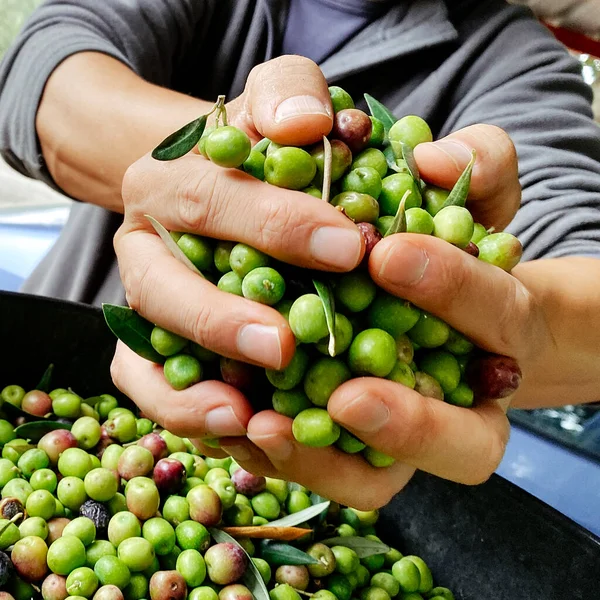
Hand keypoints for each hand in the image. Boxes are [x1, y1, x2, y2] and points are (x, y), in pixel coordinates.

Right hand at [111, 55, 363, 441]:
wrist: (223, 183)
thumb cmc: (261, 151)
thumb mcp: (276, 102)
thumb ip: (289, 95)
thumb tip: (304, 122)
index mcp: (170, 181)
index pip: (214, 199)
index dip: (275, 223)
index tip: (345, 248)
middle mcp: (145, 246)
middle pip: (165, 288)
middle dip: (222, 320)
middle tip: (284, 346)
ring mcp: (146, 303)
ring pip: (147, 351)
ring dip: (190, 390)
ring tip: (245, 417)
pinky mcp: (152, 346)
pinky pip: (151, 386)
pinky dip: (184, 409)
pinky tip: (236, 427)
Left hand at [212, 125, 549, 509]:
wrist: (402, 286)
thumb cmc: (435, 234)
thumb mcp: (461, 186)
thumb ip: (473, 162)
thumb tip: (433, 162)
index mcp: (505, 331)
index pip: (501, 318)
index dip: (456, 290)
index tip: (389, 253)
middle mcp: (463, 402)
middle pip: (465, 444)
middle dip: (409, 423)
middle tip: (348, 397)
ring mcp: (402, 433)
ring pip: (380, 481)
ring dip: (323, 462)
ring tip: (260, 427)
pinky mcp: (344, 446)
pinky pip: (317, 473)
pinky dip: (271, 455)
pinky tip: (222, 420)